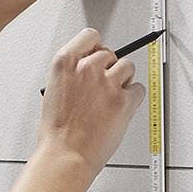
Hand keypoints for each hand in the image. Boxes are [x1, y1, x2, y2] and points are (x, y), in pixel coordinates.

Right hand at [37, 27, 145, 165]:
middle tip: (103, 86)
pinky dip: (133, 98)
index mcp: (65, 63)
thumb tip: (85, 69)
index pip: (90, 36)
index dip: (96, 46)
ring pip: (127, 67)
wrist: (65, 154)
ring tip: (111, 98)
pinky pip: (138, 89)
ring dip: (123, 80)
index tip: (98, 54)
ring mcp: (108, 83)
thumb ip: (71, 74)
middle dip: (109, 68)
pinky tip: (120, 108)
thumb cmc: (57, 131)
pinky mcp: (124, 100)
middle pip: (110, 53)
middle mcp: (87, 68)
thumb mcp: (53, 90)